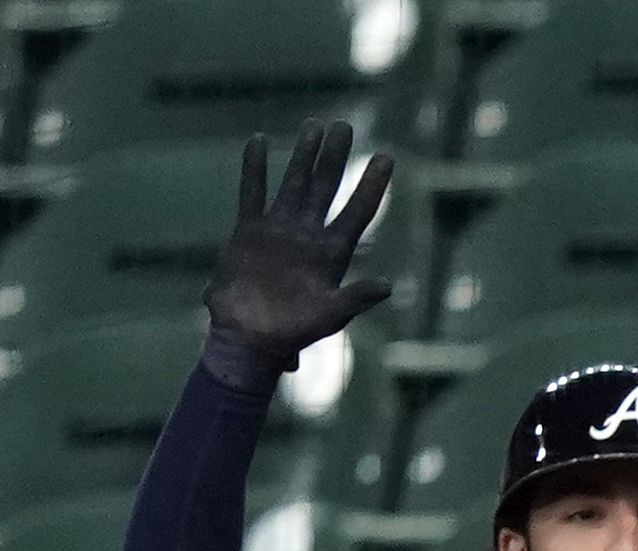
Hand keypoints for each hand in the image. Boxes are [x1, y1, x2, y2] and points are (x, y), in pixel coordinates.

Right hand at [205, 120, 393, 366]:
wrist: (249, 338)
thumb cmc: (292, 332)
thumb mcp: (331, 315)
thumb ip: (356, 298)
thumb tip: (387, 286)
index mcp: (333, 253)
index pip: (358, 211)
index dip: (372, 185)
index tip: (388, 157)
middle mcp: (309, 235)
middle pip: (326, 188)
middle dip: (337, 157)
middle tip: (346, 126)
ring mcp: (279, 230)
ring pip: (294, 183)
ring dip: (304, 156)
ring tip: (316, 125)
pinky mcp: (249, 231)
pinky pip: (252, 193)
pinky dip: (255, 169)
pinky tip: (260, 142)